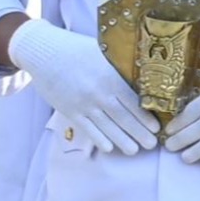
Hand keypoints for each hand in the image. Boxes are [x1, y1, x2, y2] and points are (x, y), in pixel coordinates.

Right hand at [3, 17, 154, 156]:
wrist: (43, 51)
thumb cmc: (75, 49)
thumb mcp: (102, 53)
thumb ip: (119, 66)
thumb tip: (143, 75)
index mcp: (110, 77)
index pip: (133, 102)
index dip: (145, 118)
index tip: (157, 128)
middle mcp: (98, 92)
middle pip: (123, 118)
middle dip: (139, 133)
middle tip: (152, 145)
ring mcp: (83, 103)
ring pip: (107, 127)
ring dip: (122, 141)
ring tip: (134, 151)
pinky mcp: (69, 110)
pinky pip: (87, 128)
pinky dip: (99, 139)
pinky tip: (109, 148)